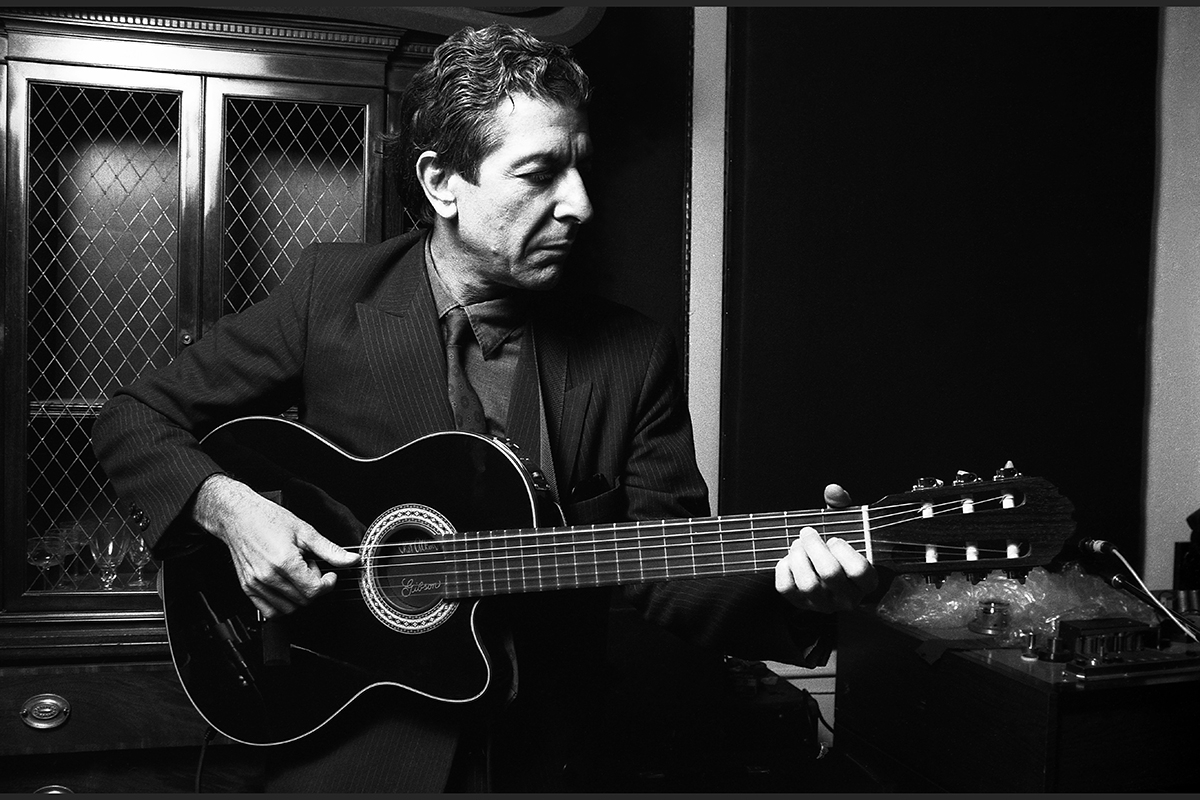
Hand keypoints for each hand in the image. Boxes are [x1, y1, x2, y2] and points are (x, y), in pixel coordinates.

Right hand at [194, 474, 360, 617]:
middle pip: (304, 601)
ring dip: (299, 596)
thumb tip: (352, 560)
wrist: (238, 516)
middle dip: (314, 587)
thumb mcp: (305, 531)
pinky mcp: (247, 588)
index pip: (314, 591)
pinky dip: (282, 605)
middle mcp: (268, 576)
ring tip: (296, 575)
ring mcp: (256, 584)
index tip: (330, 575)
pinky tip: (286, 587)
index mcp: (284, 562)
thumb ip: (330, 550)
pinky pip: (269, 611)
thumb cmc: (268, 519)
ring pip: (288, 609)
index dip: (328, 584)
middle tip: (310, 568)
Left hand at [774, 482, 876, 612]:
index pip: (859, 569)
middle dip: (814, 546)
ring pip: (808, 584)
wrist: (828, 578)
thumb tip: (832, 490)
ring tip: (797, 544)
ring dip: (798, 557)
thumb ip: (843, 507)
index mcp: (866, 582)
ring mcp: (823, 605)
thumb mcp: (848, 528)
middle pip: (830, 573)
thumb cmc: (840, 550)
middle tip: (807, 532)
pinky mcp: (800, 605)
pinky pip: (786, 588)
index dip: (843, 550)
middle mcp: (847, 598)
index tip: (834, 538)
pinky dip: (783, 568)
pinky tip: (788, 558)